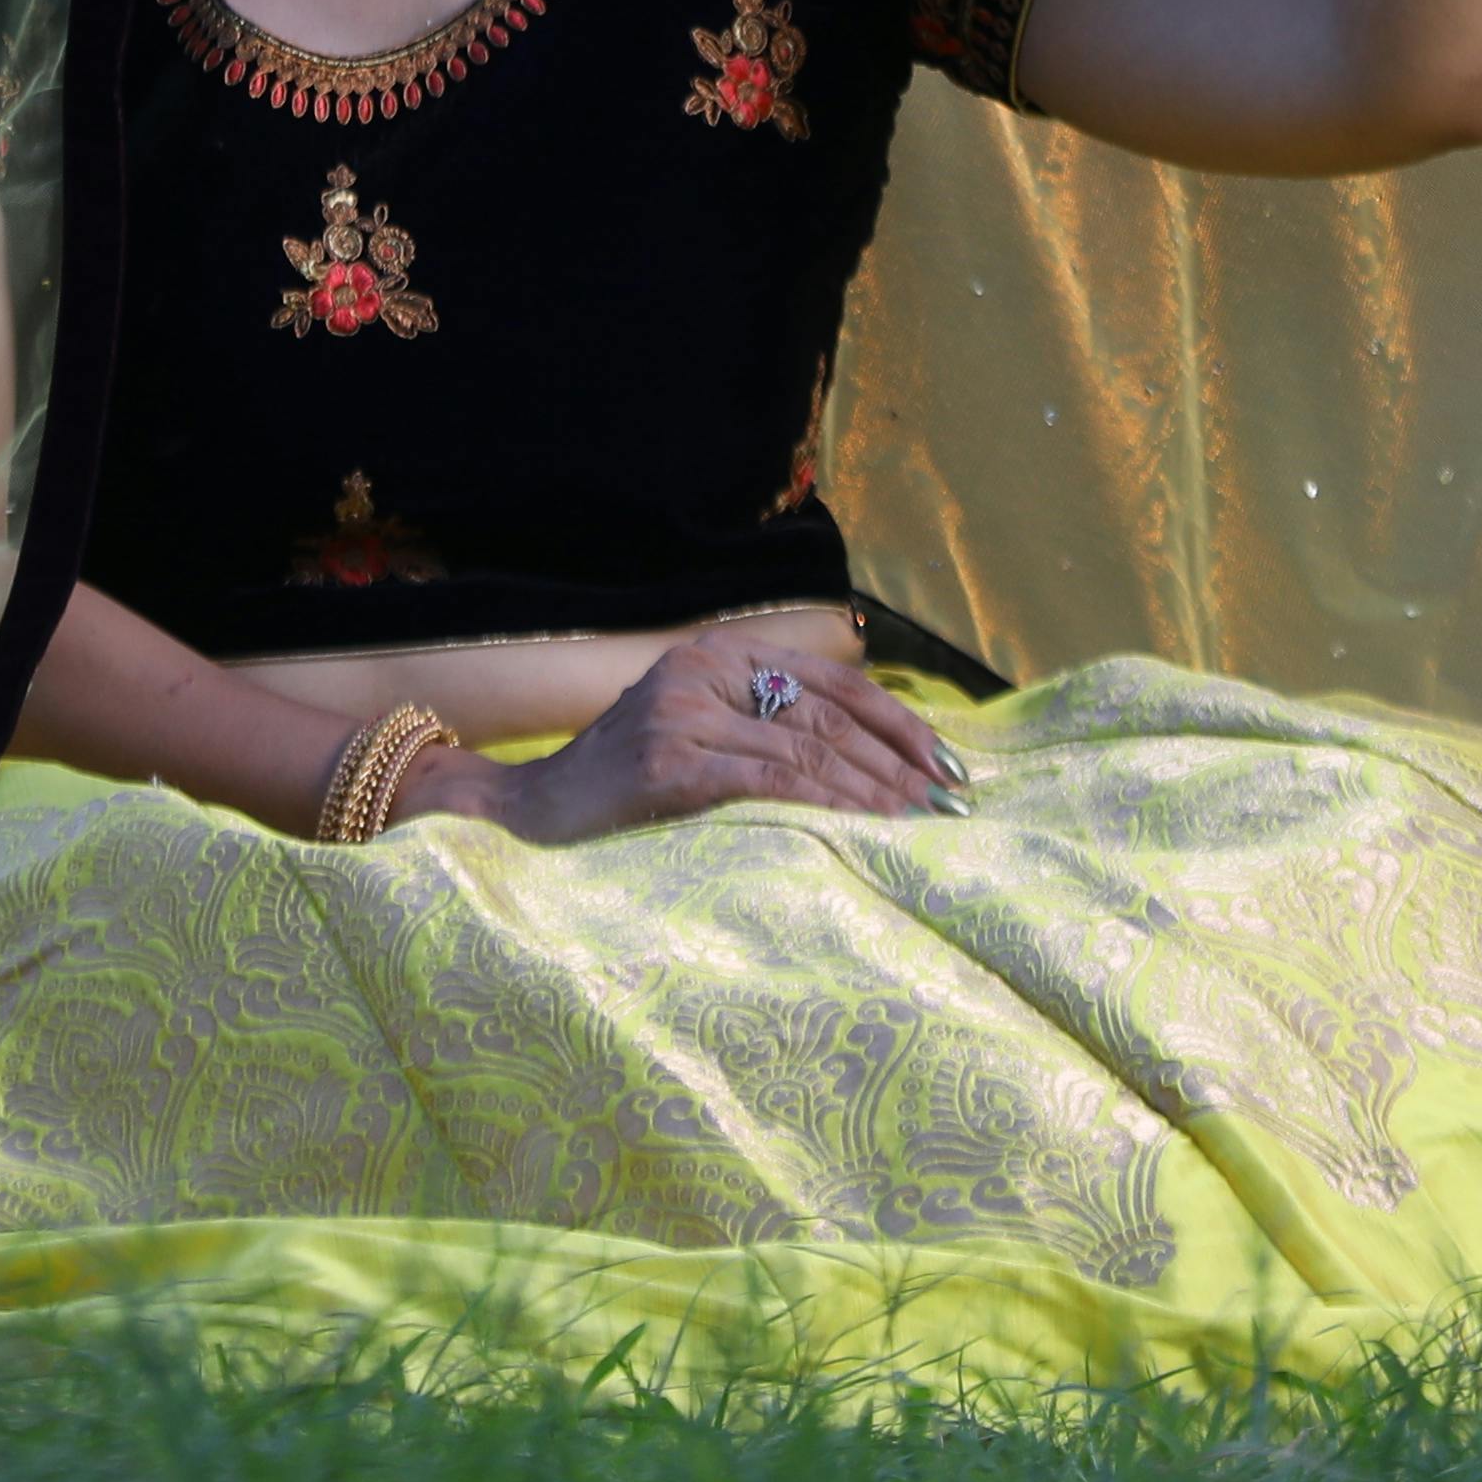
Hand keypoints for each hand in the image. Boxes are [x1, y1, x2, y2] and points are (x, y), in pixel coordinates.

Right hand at [430, 623, 966, 841]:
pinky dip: (828, 805)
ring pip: (807, 751)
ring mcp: (683, 712)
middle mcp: (702, 669)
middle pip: (827, 716)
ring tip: (921, 823)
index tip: (948, 762)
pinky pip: (770, 782)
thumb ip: (762, 727)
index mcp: (717, 653)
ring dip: (875, 791)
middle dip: (898, 763)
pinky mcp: (670, 763)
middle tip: (951, 803)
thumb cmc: (623, 786)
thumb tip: (872, 760)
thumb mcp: (697, 735)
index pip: (830, 682)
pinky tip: (865, 828)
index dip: (897, 721)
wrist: (530, 812)